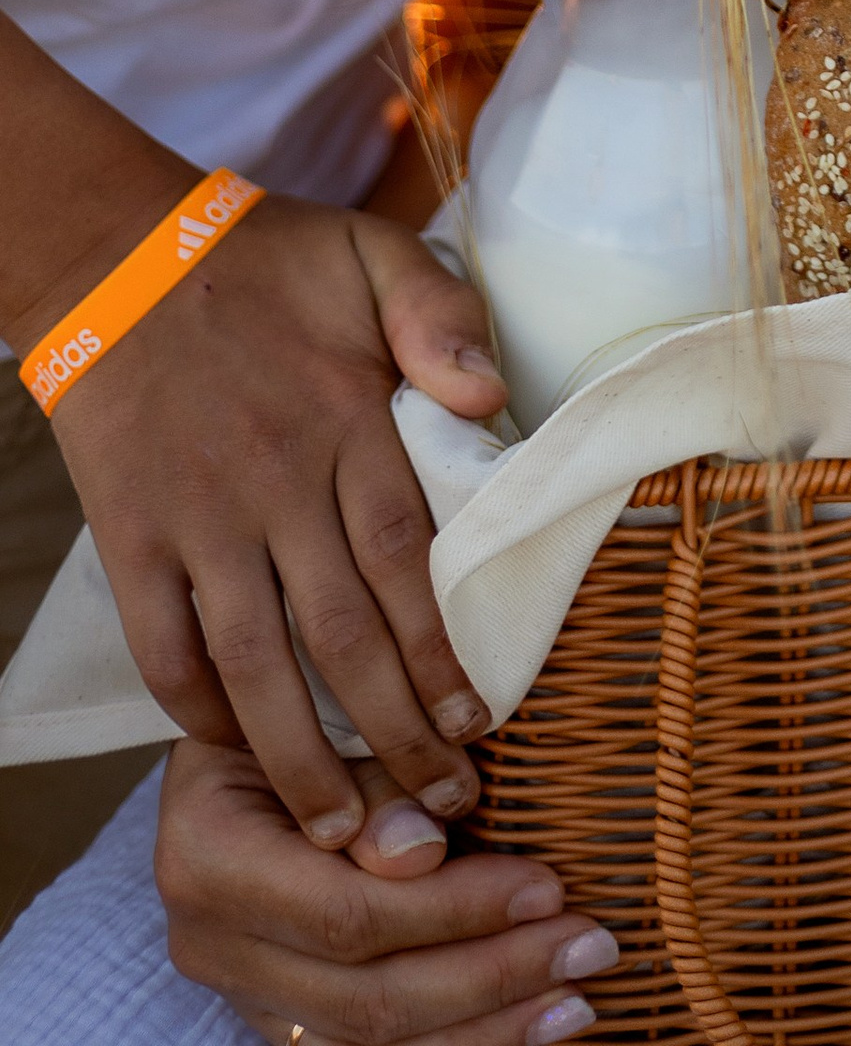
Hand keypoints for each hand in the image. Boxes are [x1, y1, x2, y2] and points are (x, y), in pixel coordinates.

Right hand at [48, 189, 507, 837]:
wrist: (125, 259)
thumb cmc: (271, 263)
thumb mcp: (375, 254)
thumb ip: (441, 314)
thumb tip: (489, 396)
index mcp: (348, 419)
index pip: (406, 558)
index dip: (442, 648)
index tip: (482, 721)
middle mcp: (275, 482)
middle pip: (342, 632)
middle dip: (394, 731)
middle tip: (440, 810)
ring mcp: (198, 518)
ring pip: (255, 662)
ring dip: (302, 754)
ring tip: (346, 833)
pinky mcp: (131, 538)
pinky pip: (163, 645)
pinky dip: (195, 712)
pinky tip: (237, 759)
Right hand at [157, 737, 618, 1045]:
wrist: (241, 732)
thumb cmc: (296, 696)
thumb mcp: (323, 705)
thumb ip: (374, 773)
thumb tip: (423, 851)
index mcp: (207, 857)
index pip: (346, 913)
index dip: (454, 909)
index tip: (552, 886)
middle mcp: (210, 941)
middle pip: (366, 994)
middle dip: (492, 975)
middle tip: (592, 945)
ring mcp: (241, 989)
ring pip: (370, 1039)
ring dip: (488, 1024)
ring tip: (580, 998)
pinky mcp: (279, 1013)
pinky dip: (455, 1038)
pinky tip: (528, 1021)